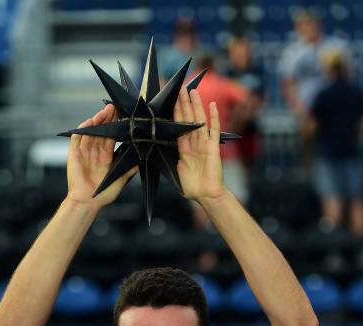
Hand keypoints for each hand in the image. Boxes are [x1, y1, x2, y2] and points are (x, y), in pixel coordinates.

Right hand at [66, 104, 137, 208]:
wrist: (87, 203)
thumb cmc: (103, 195)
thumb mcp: (120, 181)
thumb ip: (129, 171)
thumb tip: (141, 162)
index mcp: (106, 158)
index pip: (111, 138)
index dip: (115, 127)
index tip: (121, 116)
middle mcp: (95, 153)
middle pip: (101, 132)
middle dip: (106, 119)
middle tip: (113, 107)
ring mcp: (84, 153)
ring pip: (90, 132)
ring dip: (96, 121)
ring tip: (104, 111)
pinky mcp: (74, 155)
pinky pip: (77, 139)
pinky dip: (82, 130)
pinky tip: (89, 121)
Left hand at [174, 88, 226, 207]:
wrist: (205, 195)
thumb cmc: (191, 187)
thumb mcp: (175, 171)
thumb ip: (168, 160)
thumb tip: (153, 152)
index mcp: (183, 149)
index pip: (178, 127)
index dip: (175, 113)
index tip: (171, 100)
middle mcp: (194, 143)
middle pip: (188, 119)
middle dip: (184, 104)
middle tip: (180, 88)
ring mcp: (204, 144)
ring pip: (199, 121)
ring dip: (196, 106)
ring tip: (192, 91)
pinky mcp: (213, 147)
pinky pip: (214, 130)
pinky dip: (214, 118)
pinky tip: (212, 105)